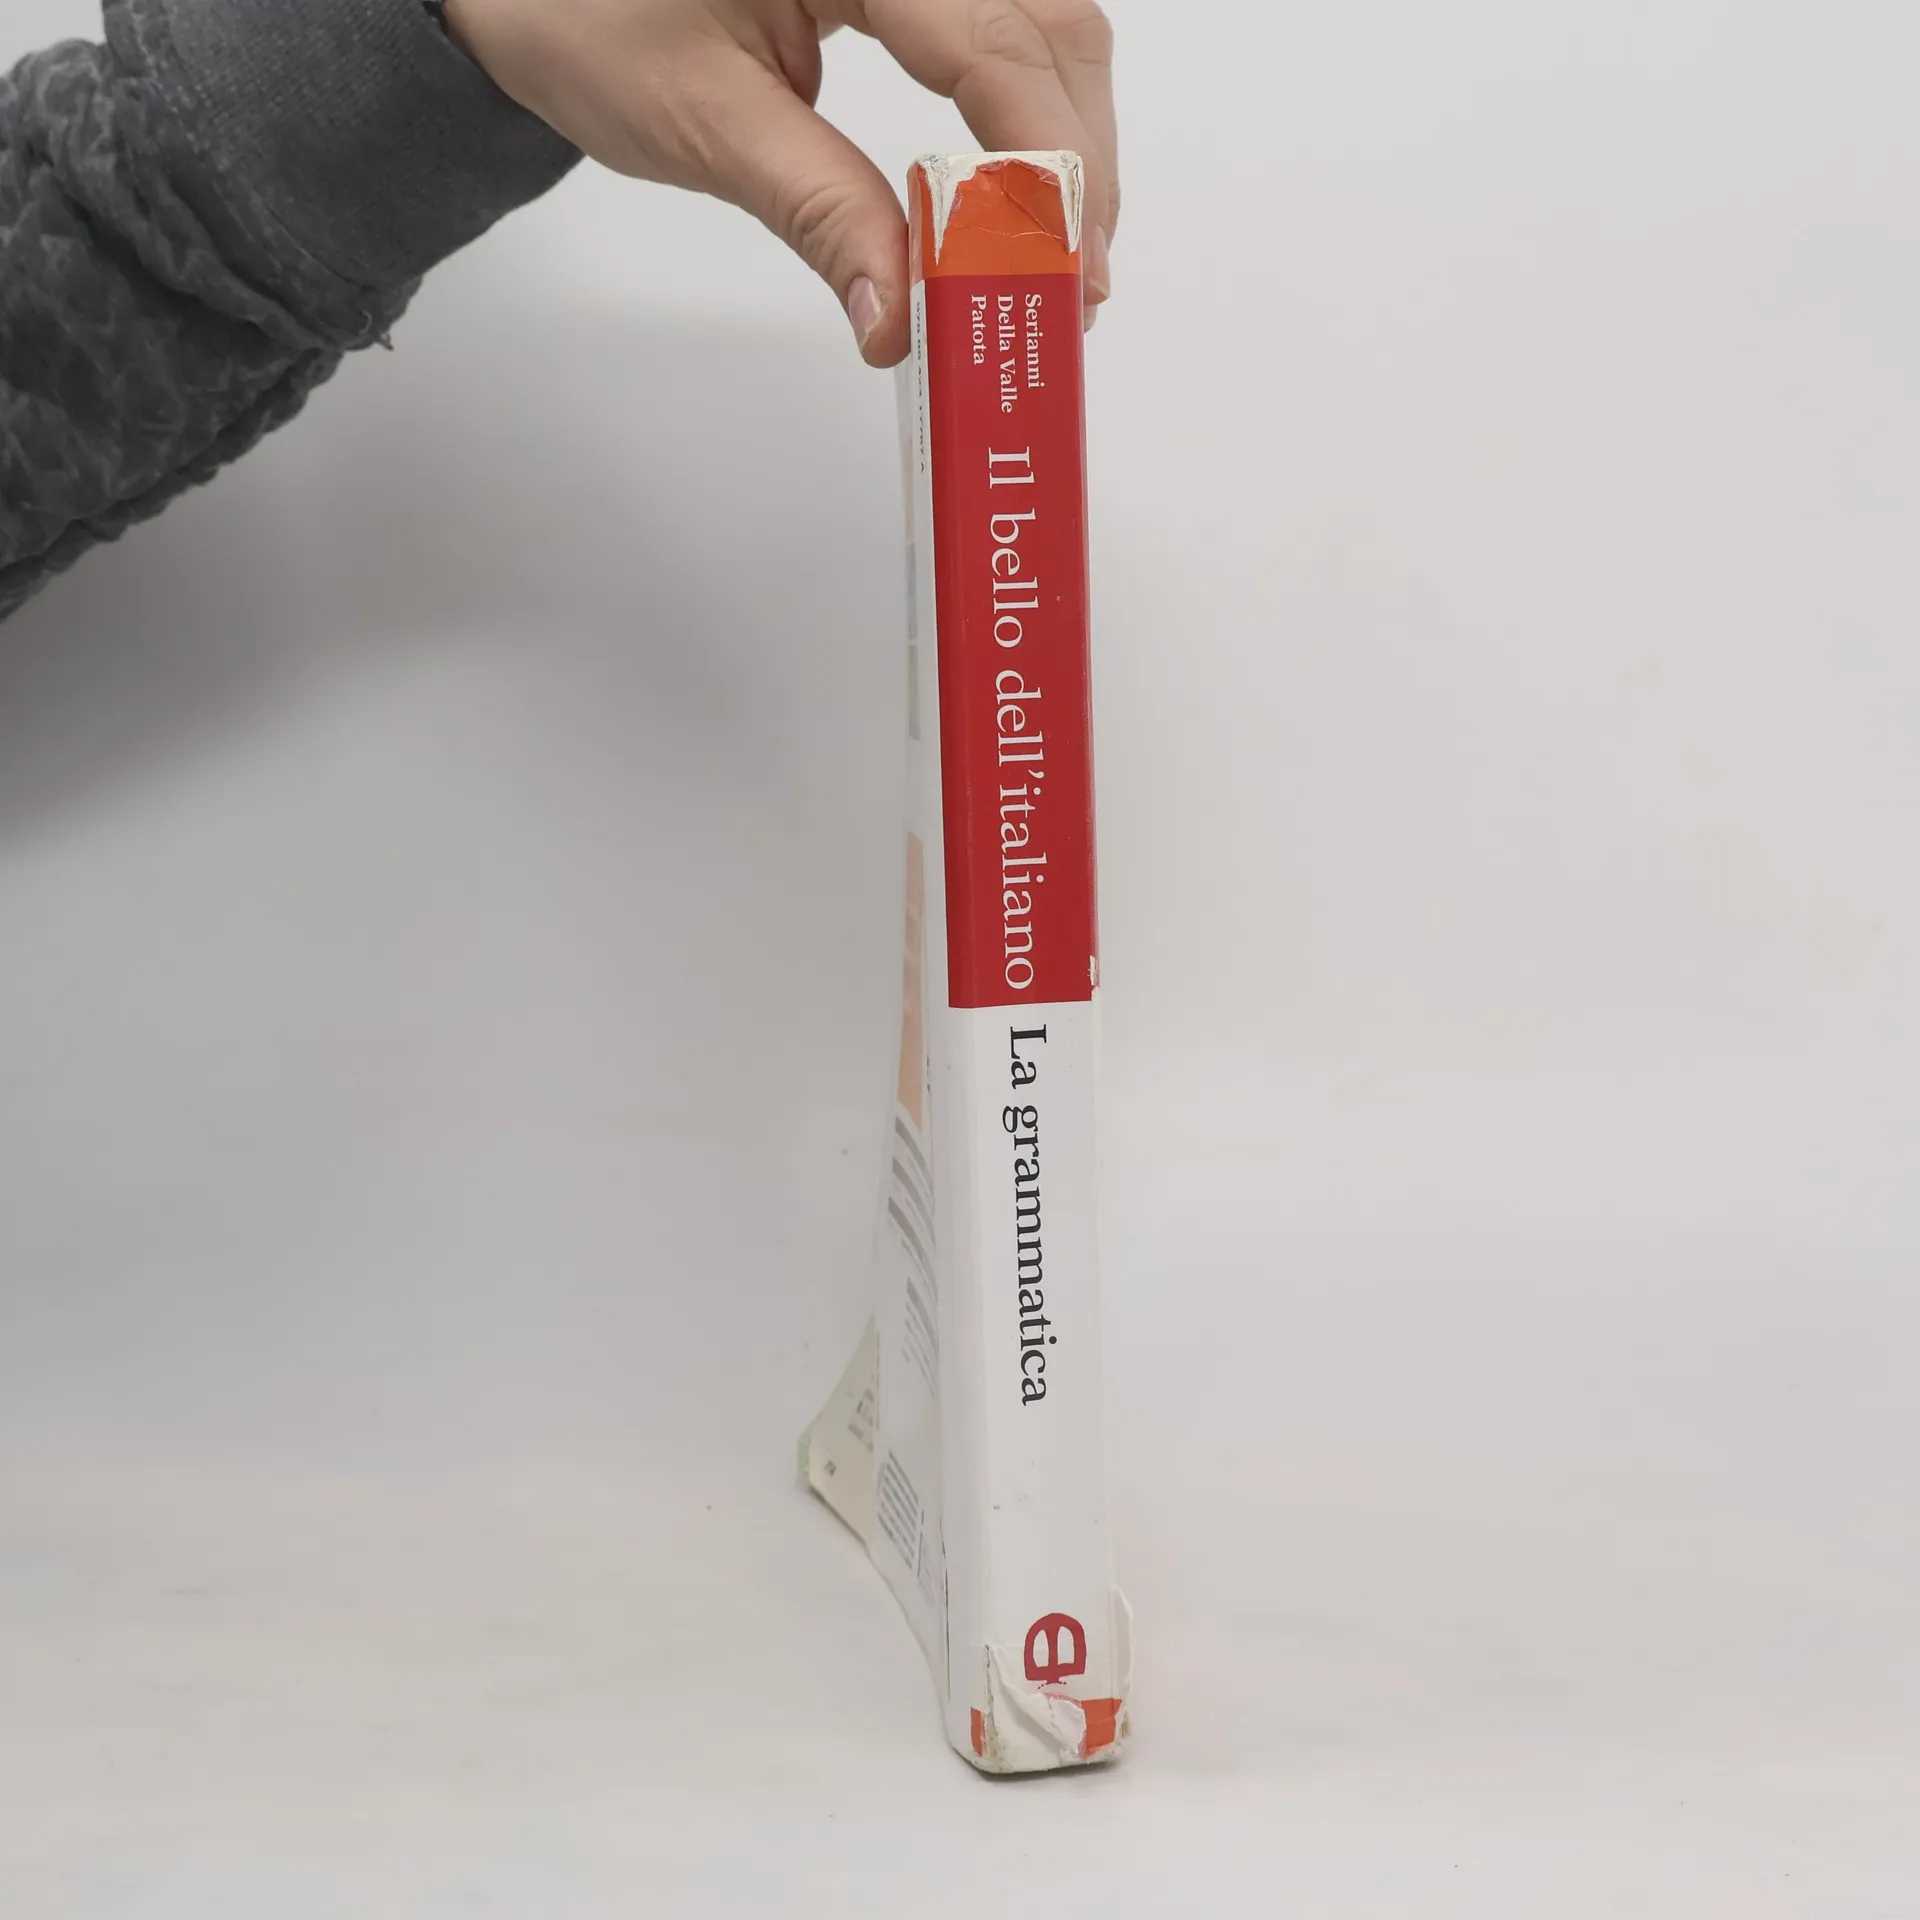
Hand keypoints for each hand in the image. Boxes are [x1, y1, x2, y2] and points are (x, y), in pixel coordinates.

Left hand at [442, 0, 1117, 366]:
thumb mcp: (701, 121)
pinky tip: (1020, 192)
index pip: (991, 38)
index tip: (1065, 268)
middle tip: (1072, 286)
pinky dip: (1027, 110)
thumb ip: (817, 210)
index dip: (1044, 161)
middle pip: (1050, 22)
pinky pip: (1007, 22)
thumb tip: (898, 316)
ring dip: (1064, 139)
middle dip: (1073, 159)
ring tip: (1052, 256)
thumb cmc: (585, 16)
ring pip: (1046, 20)